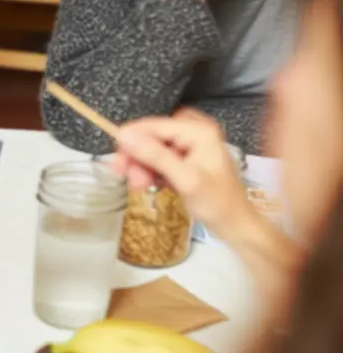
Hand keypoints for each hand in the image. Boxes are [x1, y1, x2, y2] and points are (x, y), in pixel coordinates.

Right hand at [115, 109, 249, 237]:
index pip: (154, 126)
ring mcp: (190, 145)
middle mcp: (194, 132)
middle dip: (137, 157)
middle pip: (151, 136)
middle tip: (125, 176)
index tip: (115, 160)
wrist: (236, 226)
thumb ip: (155, 155)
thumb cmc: (217, 204)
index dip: (131, 140)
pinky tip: (148, 184)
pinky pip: (158, 157)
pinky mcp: (185, 158)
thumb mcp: (185, 179)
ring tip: (138, 186)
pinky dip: (150, 170)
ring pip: (151, 147)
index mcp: (198, 131)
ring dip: (141, 166)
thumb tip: (123, 135)